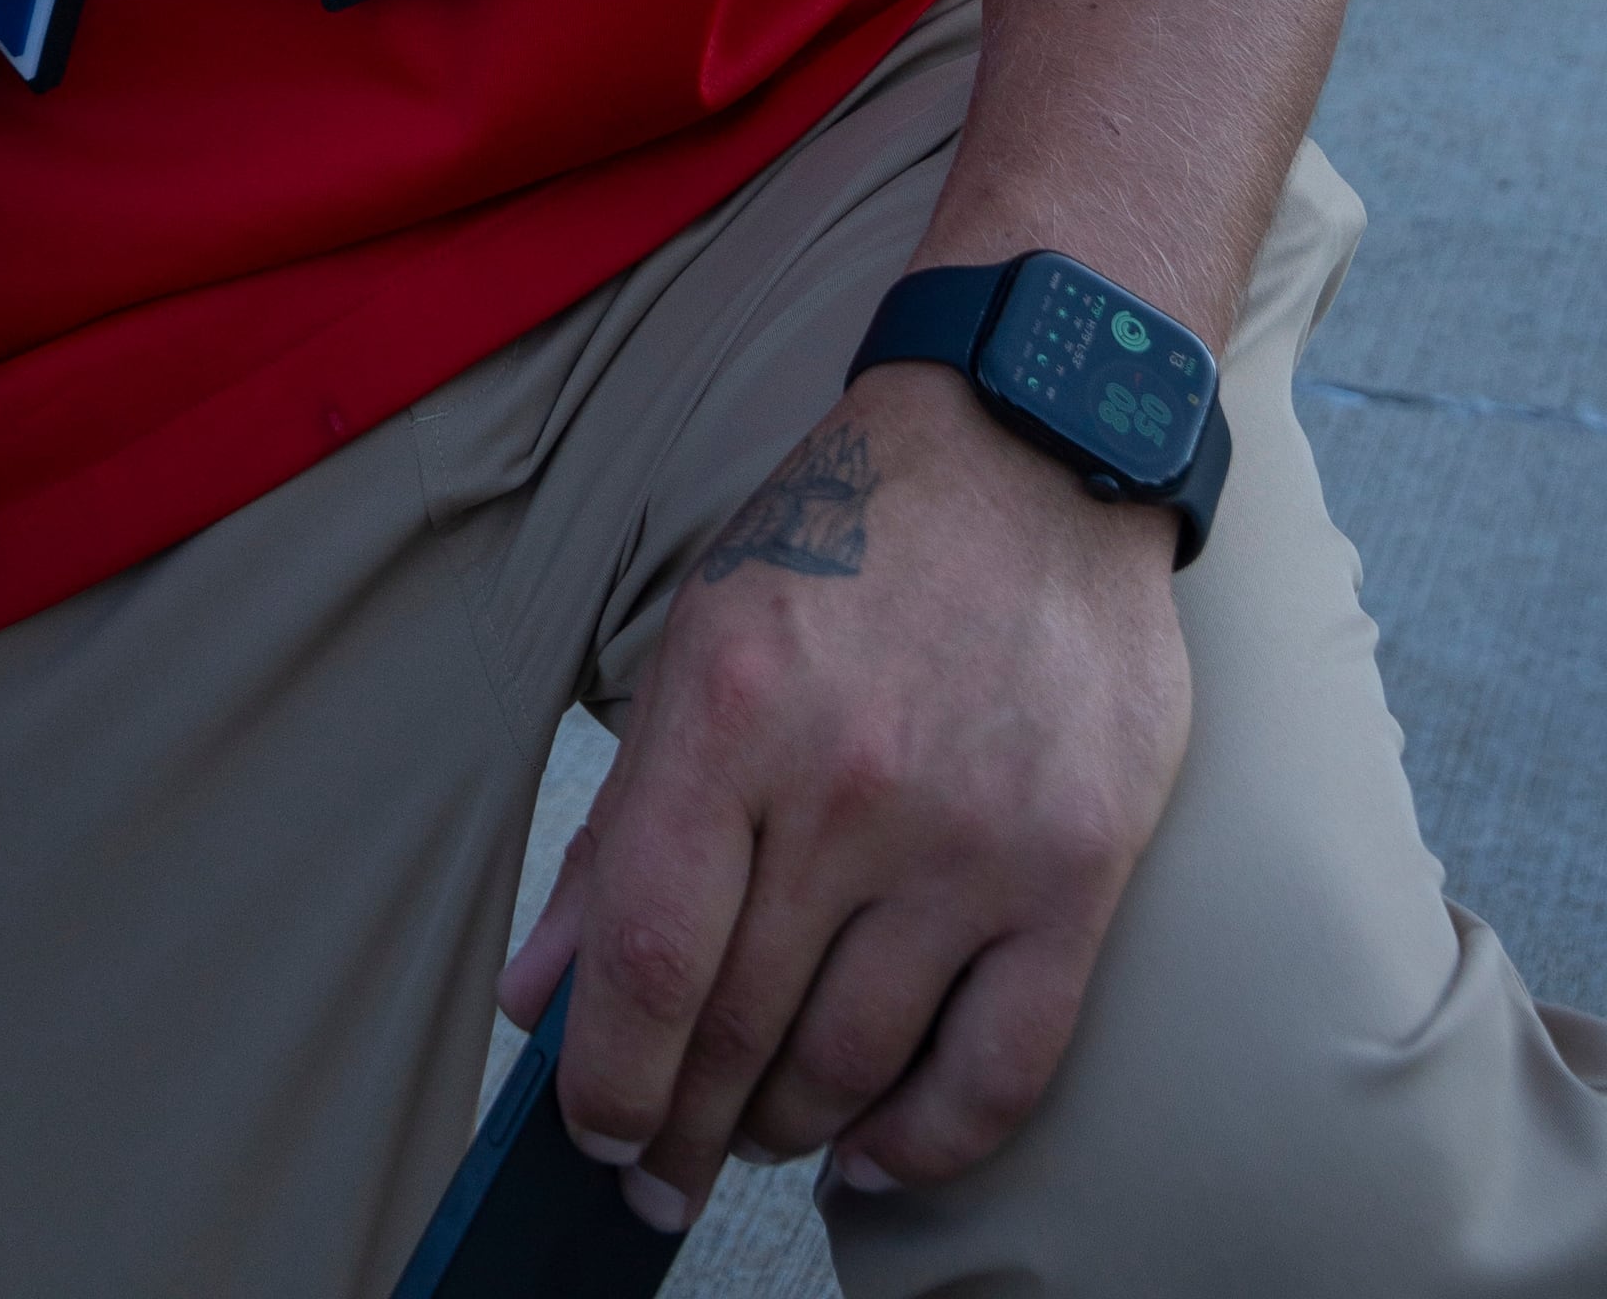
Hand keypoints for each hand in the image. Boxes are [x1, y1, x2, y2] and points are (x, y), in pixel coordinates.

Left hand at [503, 366, 1189, 1226]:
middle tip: (655, 1173)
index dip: (605, 1073)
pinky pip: (998, 1070)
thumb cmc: (845, 539)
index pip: (646, 952)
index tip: (590, 1130)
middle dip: (679, 1126)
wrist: (1031, 444)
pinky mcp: (1075, 872)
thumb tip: (541, 1000)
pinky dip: (924, 1144)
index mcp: (733, 707)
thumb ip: (617, 829)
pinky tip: (873, 1154)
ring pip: (853, 1063)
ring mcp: (973, 838)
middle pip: (742, 1026)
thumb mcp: (698, 638)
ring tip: (753, 1135)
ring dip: (786, 1130)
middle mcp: (850, 782)